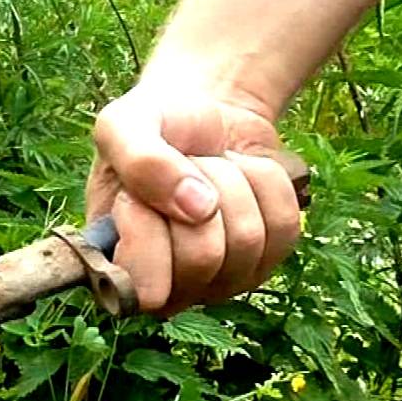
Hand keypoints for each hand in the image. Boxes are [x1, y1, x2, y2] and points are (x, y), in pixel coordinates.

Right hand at [84, 83, 301, 315]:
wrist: (206, 113)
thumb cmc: (155, 125)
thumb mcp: (123, 125)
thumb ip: (139, 161)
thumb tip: (198, 209)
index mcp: (117, 265)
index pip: (144, 287)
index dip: (147, 237)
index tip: (134, 197)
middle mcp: (169, 285)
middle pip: (203, 258)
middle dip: (199, 191)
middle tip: (183, 168)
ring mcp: (220, 279)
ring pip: (247, 240)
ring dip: (232, 182)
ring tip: (209, 167)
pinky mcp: (265, 260)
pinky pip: (284, 227)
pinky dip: (265, 183)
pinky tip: (241, 176)